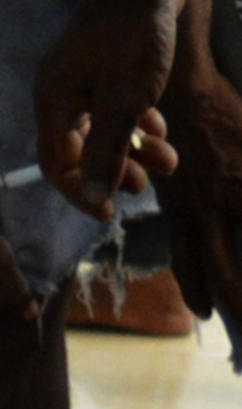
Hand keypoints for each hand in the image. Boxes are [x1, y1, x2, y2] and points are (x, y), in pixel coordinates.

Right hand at [35, 0, 178, 220]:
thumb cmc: (132, 39)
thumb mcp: (124, 101)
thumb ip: (107, 151)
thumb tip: (93, 197)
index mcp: (53, 105)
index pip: (57, 164)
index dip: (80, 192)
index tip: (110, 213)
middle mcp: (61, 97)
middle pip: (80, 150)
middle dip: (114, 171)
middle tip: (145, 187)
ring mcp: (84, 82)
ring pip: (104, 131)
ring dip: (135, 150)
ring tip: (168, 162)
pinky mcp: (107, 69)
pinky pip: (116, 109)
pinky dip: (138, 124)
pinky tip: (160, 128)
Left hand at [159, 65, 241, 332]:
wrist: (181, 92)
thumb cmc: (176, 132)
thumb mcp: (173, 180)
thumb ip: (189, 211)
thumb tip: (201, 234)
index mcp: (184, 214)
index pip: (192, 266)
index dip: (202, 293)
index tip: (207, 315)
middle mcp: (210, 212)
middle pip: (227, 271)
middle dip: (240, 302)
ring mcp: (237, 196)